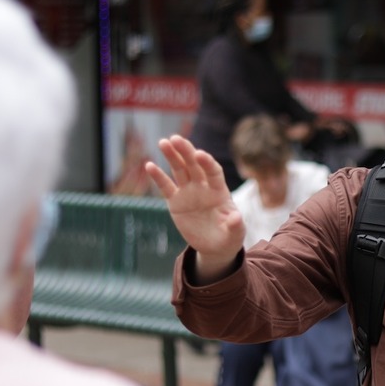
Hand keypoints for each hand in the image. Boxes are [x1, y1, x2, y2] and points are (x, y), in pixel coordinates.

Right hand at [145, 136, 244, 279]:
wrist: (215, 246)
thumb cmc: (229, 237)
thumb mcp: (235, 234)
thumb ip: (236, 225)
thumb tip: (236, 218)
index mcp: (219, 191)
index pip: (213, 172)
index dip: (207, 162)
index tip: (199, 154)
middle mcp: (203, 187)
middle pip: (194, 165)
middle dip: (186, 151)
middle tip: (175, 138)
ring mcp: (189, 192)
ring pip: (179, 170)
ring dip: (172, 156)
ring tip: (163, 142)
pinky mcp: (176, 201)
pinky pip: (166, 187)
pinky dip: (158, 177)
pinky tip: (149, 165)